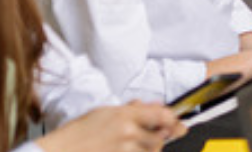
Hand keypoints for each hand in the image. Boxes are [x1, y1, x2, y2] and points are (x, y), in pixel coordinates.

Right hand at [38, 102, 183, 151]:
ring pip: (152, 151)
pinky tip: (127, 151)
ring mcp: (123, 150)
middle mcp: (126, 132)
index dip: (172, 120)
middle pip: (160, 137)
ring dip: (148, 150)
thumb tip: (154, 105)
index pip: (162, 115)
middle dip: (159, 139)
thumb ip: (132, 109)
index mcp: (124, 115)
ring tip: (131, 147)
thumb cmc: (75, 134)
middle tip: (154, 138)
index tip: (176, 123)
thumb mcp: (104, 113)